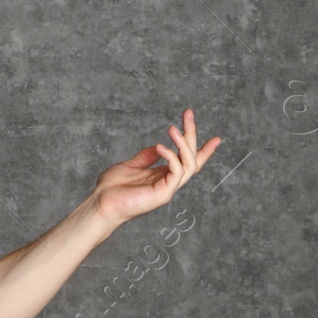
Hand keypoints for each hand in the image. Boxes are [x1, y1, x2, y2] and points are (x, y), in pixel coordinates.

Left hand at [91, 109, 220, 228]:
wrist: (101, 204)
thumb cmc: (112, 188)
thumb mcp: (131, 166)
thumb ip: (146, 157)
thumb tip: (158, 146)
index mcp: (163, 176)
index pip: (188, 161)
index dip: (202, 150)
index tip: (216, 139)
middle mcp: (169, 182)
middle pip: (192, 158)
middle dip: (192, 135)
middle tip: (188, 113)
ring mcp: (168, 188)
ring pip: (189, 164)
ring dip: (183, 143)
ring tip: (173, 127)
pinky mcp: (163, 194)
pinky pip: (176, 172)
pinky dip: (171, 156)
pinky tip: (160, 146)